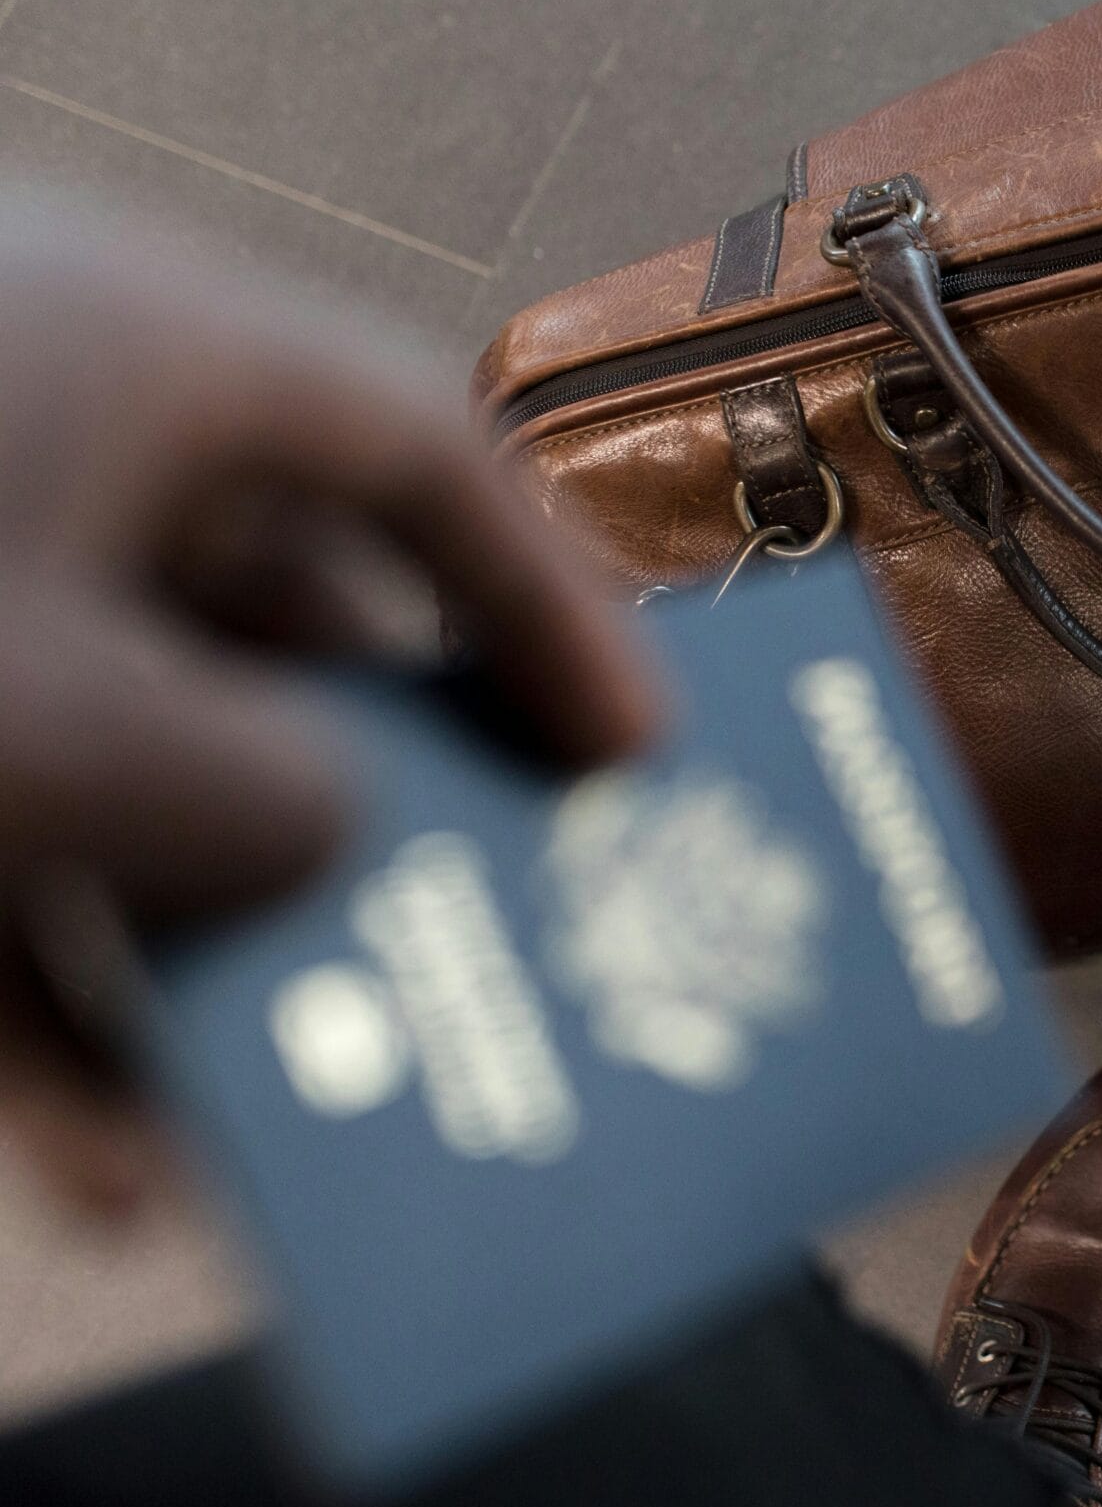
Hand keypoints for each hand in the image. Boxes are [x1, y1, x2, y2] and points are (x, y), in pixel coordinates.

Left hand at [0, 205, 662, 1216]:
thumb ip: (272, 792)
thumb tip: (324, 835)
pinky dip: (28, 994)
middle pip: (276, 631)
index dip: (552, 614)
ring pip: (114, 770)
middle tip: (479, 939)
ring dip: (199, 956)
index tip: (636, 763)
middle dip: (369, 823)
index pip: (420, 458)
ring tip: (286, 1115)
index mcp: (136, 350)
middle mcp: (35, 438)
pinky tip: (81, 1155)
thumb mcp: (77, 733)